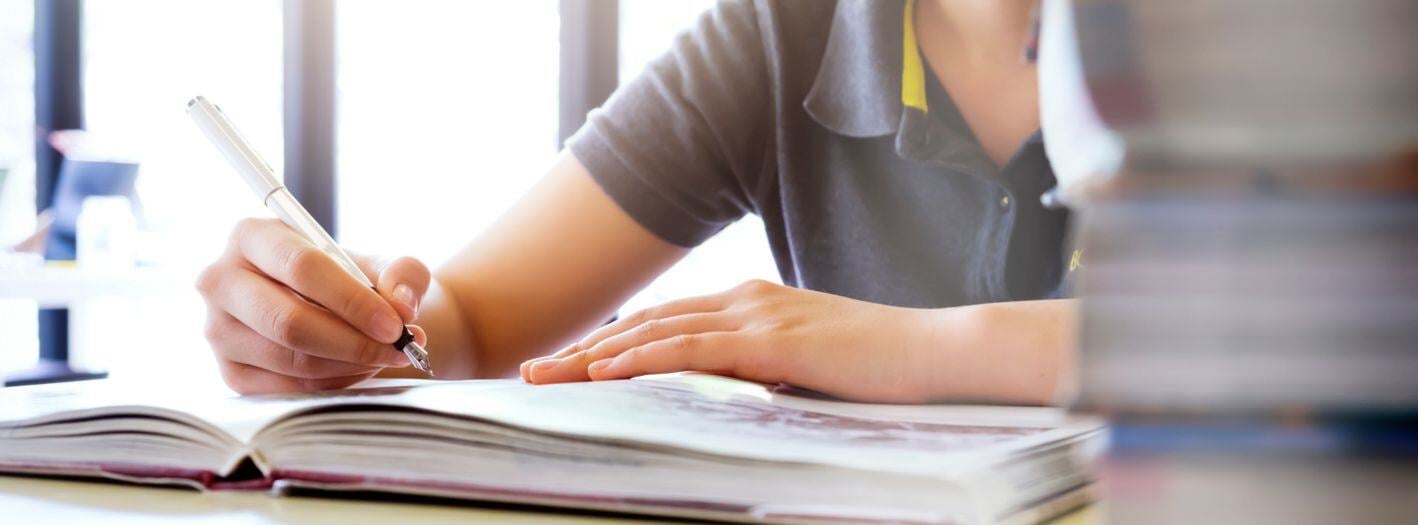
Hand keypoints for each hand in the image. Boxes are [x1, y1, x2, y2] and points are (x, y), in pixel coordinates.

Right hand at [197, 218, 429, 393]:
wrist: (336, 309)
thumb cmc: (355, 279)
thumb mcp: (384, 263)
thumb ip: (403, 273)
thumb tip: (401, 304)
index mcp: (251, 236)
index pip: (301, 267)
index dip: (352, 300)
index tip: (395, 324)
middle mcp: (221, 281)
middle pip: (288, 321)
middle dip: (353, 341)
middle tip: (396, 348)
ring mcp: (218, 330)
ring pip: (291, 359)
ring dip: (350, 364)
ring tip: (385, 356)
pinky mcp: (230, 373)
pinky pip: (289, 388)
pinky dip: (335, 383)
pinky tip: (359, 368)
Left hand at [519, 280, 944, 402]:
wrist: (931, 349)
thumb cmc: (875, 363)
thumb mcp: (805, 363)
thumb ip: (763, 367)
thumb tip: (734, 386)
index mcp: (750, 303)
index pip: (664, 321)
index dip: (611, 341)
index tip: (568, 363)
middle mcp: (744, 299)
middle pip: (647, 323)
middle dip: (584, 348)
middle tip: (532, 368)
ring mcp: (757, 315)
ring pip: (657, 333)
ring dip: (595, 354)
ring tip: (547, 373)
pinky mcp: (772, 342)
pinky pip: (694, 350)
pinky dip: (644, 358)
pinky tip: (607, 371)